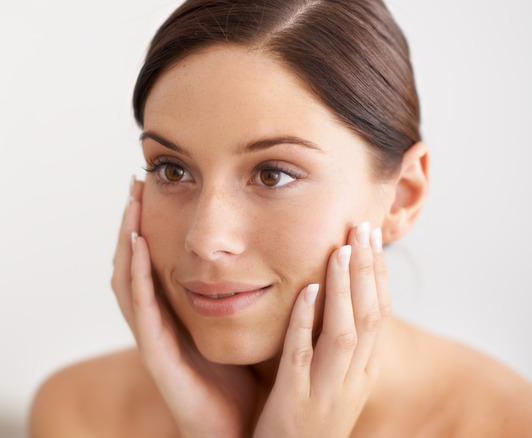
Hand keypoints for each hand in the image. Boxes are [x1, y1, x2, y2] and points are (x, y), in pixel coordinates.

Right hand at [112, 177, 390, 437]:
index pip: (153, 261)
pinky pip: (141, 309)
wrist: (239, 430)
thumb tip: (268, 248)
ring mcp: (153, 338)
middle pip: (132, 264)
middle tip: (136, 183)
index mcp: (175, 314)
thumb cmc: (242, 379)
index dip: (150, 224)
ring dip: (127, 239)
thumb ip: (244, 290)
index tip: (156, 185)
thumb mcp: (242, 324)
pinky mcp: (157, 355)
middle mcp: (158, 322)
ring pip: (127, 280)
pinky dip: (137, 275)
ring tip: (132, 203)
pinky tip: (140, 246)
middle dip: (131, 222)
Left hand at [254, 222, 389, 437]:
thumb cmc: (304, 423)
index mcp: (363, 375)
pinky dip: (306, 320)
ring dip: (345, 288)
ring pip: (344, 333)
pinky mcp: (294, 404)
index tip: (372, 239)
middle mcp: (352, 382)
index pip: (381, 317)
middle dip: (369, 271)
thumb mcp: (331, 384)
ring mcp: (325, 394)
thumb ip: (334, 347)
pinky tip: (306, 290)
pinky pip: (302, 356)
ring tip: (340, 249)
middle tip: (363, 227)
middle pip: (371, 318)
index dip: (379, 276)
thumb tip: (334, 300)